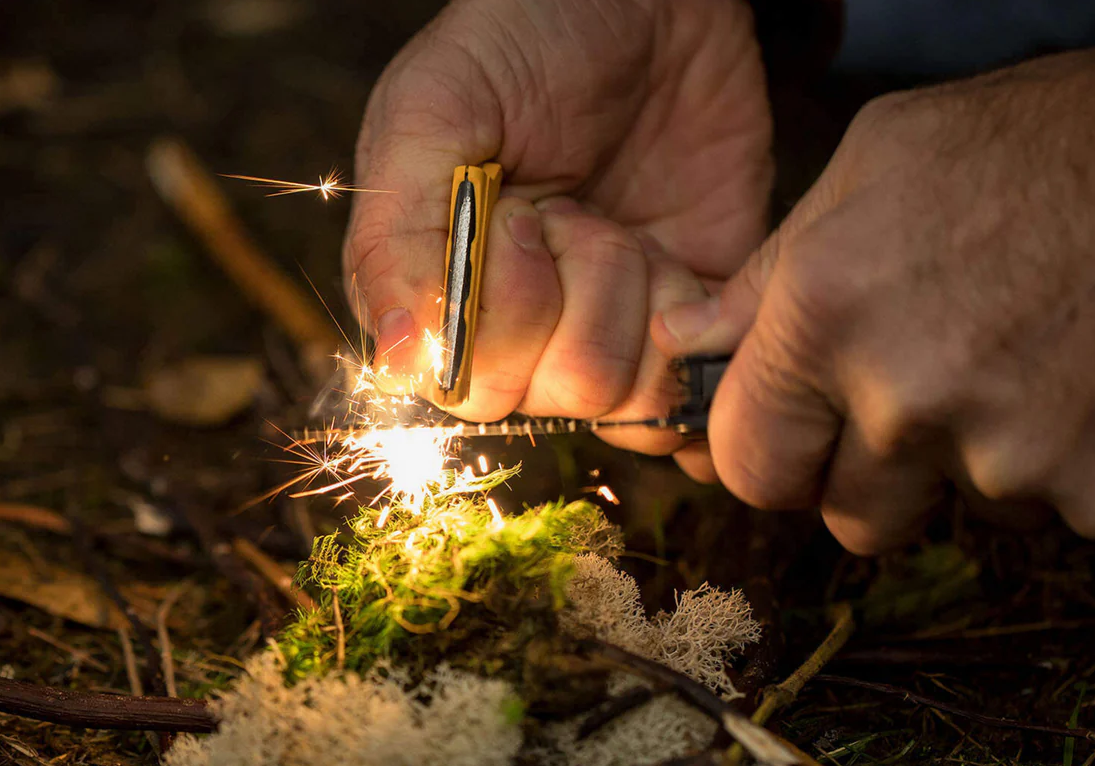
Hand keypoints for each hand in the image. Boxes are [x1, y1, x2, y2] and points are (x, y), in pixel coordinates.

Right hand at [343, 0, 771, 452]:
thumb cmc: (524, 40)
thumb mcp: (433, 112)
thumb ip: (398, 238)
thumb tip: (399, 360)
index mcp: (440, 295)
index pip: (469, 385)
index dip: (505, 314)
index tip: (519, 217)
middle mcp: (519, 331)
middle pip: (551, 395)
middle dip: (574, 297)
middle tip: (574, 213)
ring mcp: (604, 329)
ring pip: (621, 395)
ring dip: (633, 298)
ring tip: (623, 228)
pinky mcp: (685, 321)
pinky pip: (692, 388)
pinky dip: (696, 331)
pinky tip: (678, 264)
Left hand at [654, 26, 1094, 551]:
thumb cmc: (1029, 145)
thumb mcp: (870, 171)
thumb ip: (766, 279)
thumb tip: (685, 348)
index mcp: (826, 319)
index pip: (750, 466)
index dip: (774, 456)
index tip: (800, 438)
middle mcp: (907, 403)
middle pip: (850, 519)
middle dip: (873, 475)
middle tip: (928, 396)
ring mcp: (1015, 459)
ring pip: (960, 516)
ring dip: (978, 465)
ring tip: (1024, 362)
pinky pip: (1059, 516)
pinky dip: (1072, 467)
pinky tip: (1090, 382)